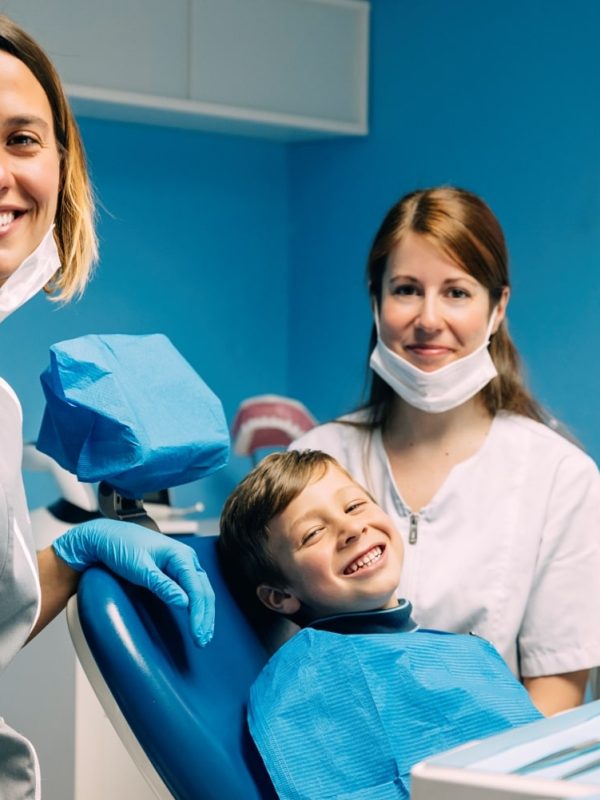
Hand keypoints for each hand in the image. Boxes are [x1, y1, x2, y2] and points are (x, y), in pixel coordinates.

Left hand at [53, 518, 214, 645]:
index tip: (197, 634)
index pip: (197, 589)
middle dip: (205, 616)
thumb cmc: (121, 547)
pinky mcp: (175, 570)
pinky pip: (192, 589)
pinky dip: (197, 605)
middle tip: (202, 640)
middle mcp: (186, 558)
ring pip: (201, 590)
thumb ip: (163, 586)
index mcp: (181, 555)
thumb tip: (184, 603)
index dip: (199, 614)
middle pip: (204, 590)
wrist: (106, 537)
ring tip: (203, 634)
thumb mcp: (140, 569)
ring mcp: (182, 564)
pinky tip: (197, 617)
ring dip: (204, 612)